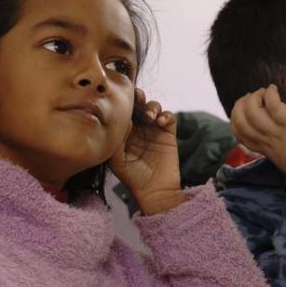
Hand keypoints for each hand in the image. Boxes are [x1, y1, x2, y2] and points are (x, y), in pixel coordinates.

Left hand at [109, 89, 185, 214]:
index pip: (123, 111)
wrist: (154, 190)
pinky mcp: (168, 133)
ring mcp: (154, 129)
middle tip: (137, 95)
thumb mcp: (116, 159)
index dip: (123, 102)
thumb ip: (116, 139)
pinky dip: (165, 115)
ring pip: (154, 107)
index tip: (122, 98)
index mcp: (124, 132)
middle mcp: (138, 128)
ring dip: (152, 106)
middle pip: (138, 104)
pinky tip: (160, 122)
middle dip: (138, 97)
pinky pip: (169, 117)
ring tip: (150, 116)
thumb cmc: (132, 177)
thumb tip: (122, 119)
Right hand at [230, 84, 285, 186]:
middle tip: (253, 96)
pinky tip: (273, 89)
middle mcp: (266, 140)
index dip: (235, 117)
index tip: (245, 108)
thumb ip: (280, 139)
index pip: (238, 133)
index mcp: (263, 148)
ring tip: (264, 92)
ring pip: (251, 112)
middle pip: (239, 121)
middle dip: (240, 104)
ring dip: (254, 97)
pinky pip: (273, 106)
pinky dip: (270, 94)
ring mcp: (277, 133)